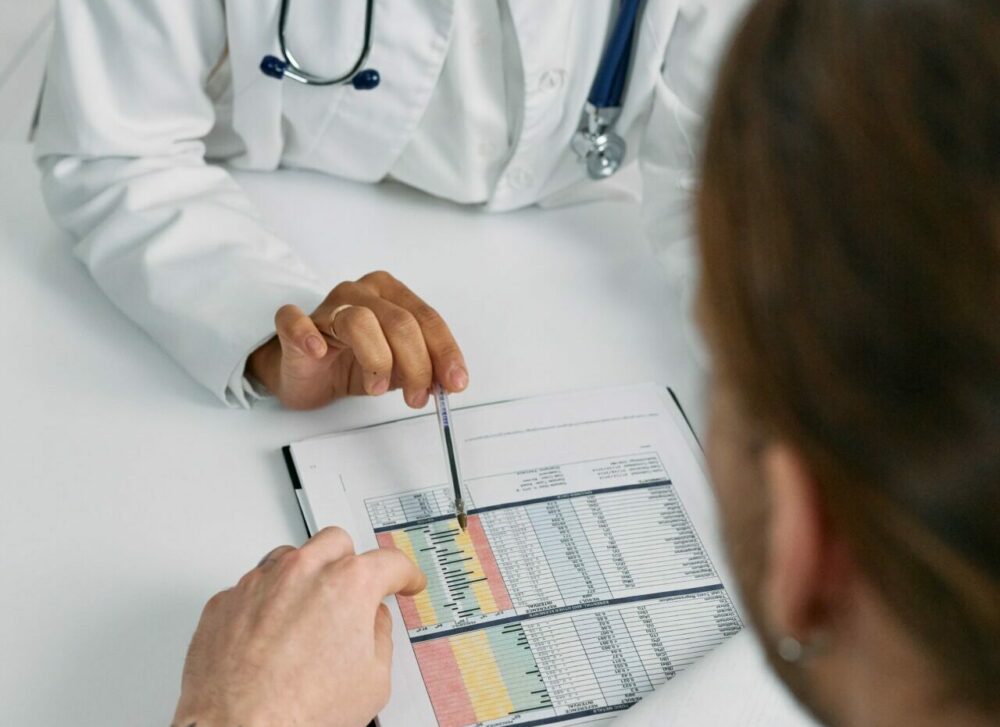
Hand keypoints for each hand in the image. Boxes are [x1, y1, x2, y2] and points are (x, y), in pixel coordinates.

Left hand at [173, 527, 425, 726]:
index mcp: (348, 584)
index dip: (404, 573)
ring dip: (305, 576)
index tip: (404, 579)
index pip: (389, 562)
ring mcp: (259, 583)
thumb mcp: (373, 680)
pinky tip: (273, 633)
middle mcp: (302, 572)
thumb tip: (372, 624)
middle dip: (351, 562)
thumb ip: (379, 636)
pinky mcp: (225, 601)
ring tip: (309, 614)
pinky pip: (252, 587)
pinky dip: (267, 602)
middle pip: (336, 542)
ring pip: (290, 557)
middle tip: (355, 591)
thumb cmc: (300, 711)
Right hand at [248, 270, 467, 409]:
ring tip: (378, 389)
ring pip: (359, 321)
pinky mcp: (295, 325)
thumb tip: (449, 382)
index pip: (426, 318)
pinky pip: (296, 320)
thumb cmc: (353, 362)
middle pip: (399, 322)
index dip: (444, 352)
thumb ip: (423, 368)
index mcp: (392, 295)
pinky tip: (319, 352)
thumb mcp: (399, 367)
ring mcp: (327, 306)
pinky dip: (307, 335)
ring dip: (377, 360)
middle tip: (418, 396)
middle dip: (416, 364)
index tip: (455, 383)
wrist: (307, 374)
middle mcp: (362, 293)